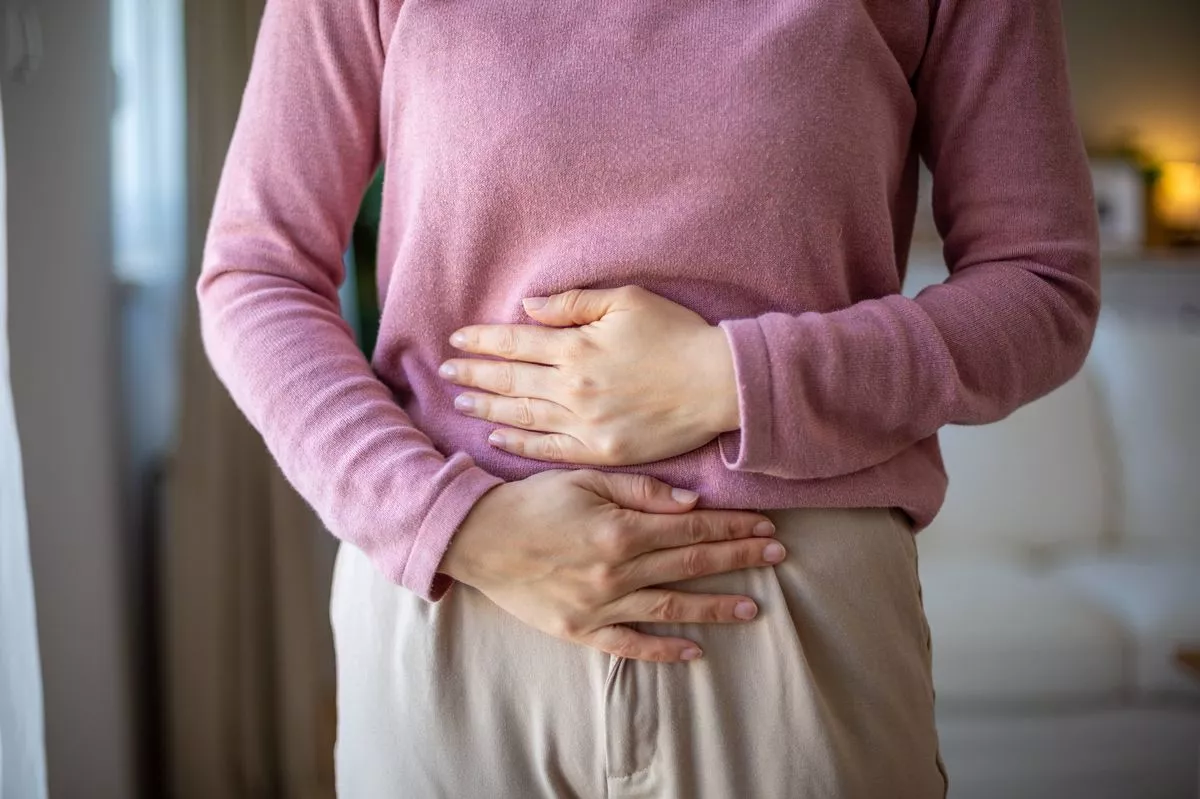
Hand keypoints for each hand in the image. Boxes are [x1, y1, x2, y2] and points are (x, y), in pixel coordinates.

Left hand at [439, 286, 739, 465]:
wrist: (720, 384)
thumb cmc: (678, 335)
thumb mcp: (628, 301)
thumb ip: (574, 303)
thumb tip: (529, 307)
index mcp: (577, 348)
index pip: (515, 343)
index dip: (482, 341)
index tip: (457, 339)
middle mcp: (573, 388)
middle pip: (510, 380)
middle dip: (473, 374)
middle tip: (444, 371)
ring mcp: (585, 423)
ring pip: (522, 416)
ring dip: (487, 409)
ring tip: (459, 403)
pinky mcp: (601, 451)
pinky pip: (549, 449)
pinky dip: (519, 444)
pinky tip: (497, 438)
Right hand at [439, 469, 783, 662]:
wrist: (476, 538)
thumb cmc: (530, 502)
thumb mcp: (584, 479)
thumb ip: (641, 492)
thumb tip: (691, 503)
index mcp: (620, 530)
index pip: (692, 528)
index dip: (733, 527)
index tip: (766, 526)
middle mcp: (617, 572)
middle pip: (692, 564)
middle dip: (739, 558)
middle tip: (777, 556)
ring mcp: (600, 605)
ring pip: (672, 608)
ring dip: (716, 607)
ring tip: (754, 608)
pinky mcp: (581, 630)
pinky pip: (630, 645)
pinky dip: (663, 650)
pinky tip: (694, 651)